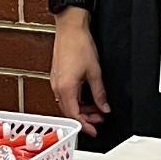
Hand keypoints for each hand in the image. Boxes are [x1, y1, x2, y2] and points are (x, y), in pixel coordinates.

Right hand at [49, 17, 108, 132]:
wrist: (70, 28)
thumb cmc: (79, 45)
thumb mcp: (95, 72)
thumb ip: (100, 93)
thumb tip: (104, 107)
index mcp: (65, 89)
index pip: (74, 116)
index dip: (85, 126)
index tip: (94, 131)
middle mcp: (57, 87)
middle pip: (70, 112)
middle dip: (86, 118)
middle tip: (100, 119)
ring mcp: (56, 82)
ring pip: (68, 104)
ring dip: (82, 108)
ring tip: (97, 108)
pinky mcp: (58, 77)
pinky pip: (66, 95)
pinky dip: (77, 100)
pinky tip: (87, 97)